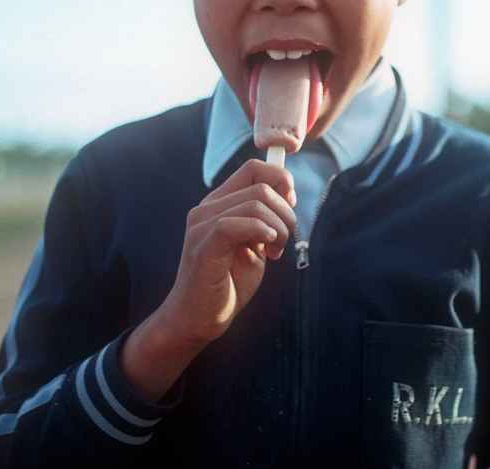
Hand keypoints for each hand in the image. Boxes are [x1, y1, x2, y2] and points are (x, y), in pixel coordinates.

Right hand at [121, 159, 294, 401]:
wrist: (199, 319)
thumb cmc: (228, 284)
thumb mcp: (255, 245)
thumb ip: (265, 219)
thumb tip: (287, 193)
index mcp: (218, 204)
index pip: (253, 169)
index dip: (281, 180)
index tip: (291, 206)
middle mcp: (206, 209)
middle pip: (261, 186)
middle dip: (286, 213)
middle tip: (284, 242)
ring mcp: (202, 226)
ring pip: (255, 204)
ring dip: (279, 229)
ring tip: (275, 252)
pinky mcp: (203, 246)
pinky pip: (236, 224)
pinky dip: (261, 232)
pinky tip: (268, 249)